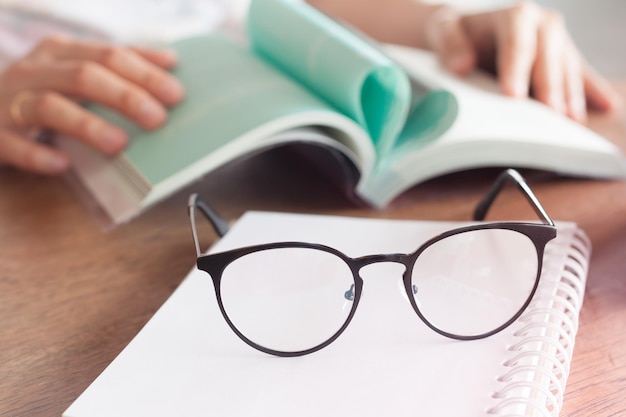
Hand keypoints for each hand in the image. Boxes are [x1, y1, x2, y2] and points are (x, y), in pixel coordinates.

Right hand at [0, 36, 184, 173]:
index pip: (108, 55)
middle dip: (125, 96)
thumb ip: (118, 67)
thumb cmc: (40, 93)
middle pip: (83, 76)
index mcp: (59, 53)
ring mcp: (9, 101)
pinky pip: (13, 144)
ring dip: (87, 125)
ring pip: (49, 106)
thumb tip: (170, 61)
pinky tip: (62, 164)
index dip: (144, 73)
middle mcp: (34, 71)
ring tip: (119, 144)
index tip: (176, 94)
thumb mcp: (74, 72)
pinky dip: (38, 154)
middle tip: (158, 118)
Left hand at [423, 1, 621, 121]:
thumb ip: (450, 44)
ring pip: (568, 68)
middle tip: (547, 115)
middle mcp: (542, 24)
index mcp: (515, 15)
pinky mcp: (564, 58)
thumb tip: (461, 66)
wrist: (467, 31)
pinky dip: (592, 90)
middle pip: (550, 56)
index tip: (512, 95)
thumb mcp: (443, 31)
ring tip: (570, 122)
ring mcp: (557, 41)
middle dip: (549, 86)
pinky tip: (605, 106)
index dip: (517, 69)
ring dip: (570, 95)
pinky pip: (582, 74)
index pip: (518, 43)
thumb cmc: (456, 33)